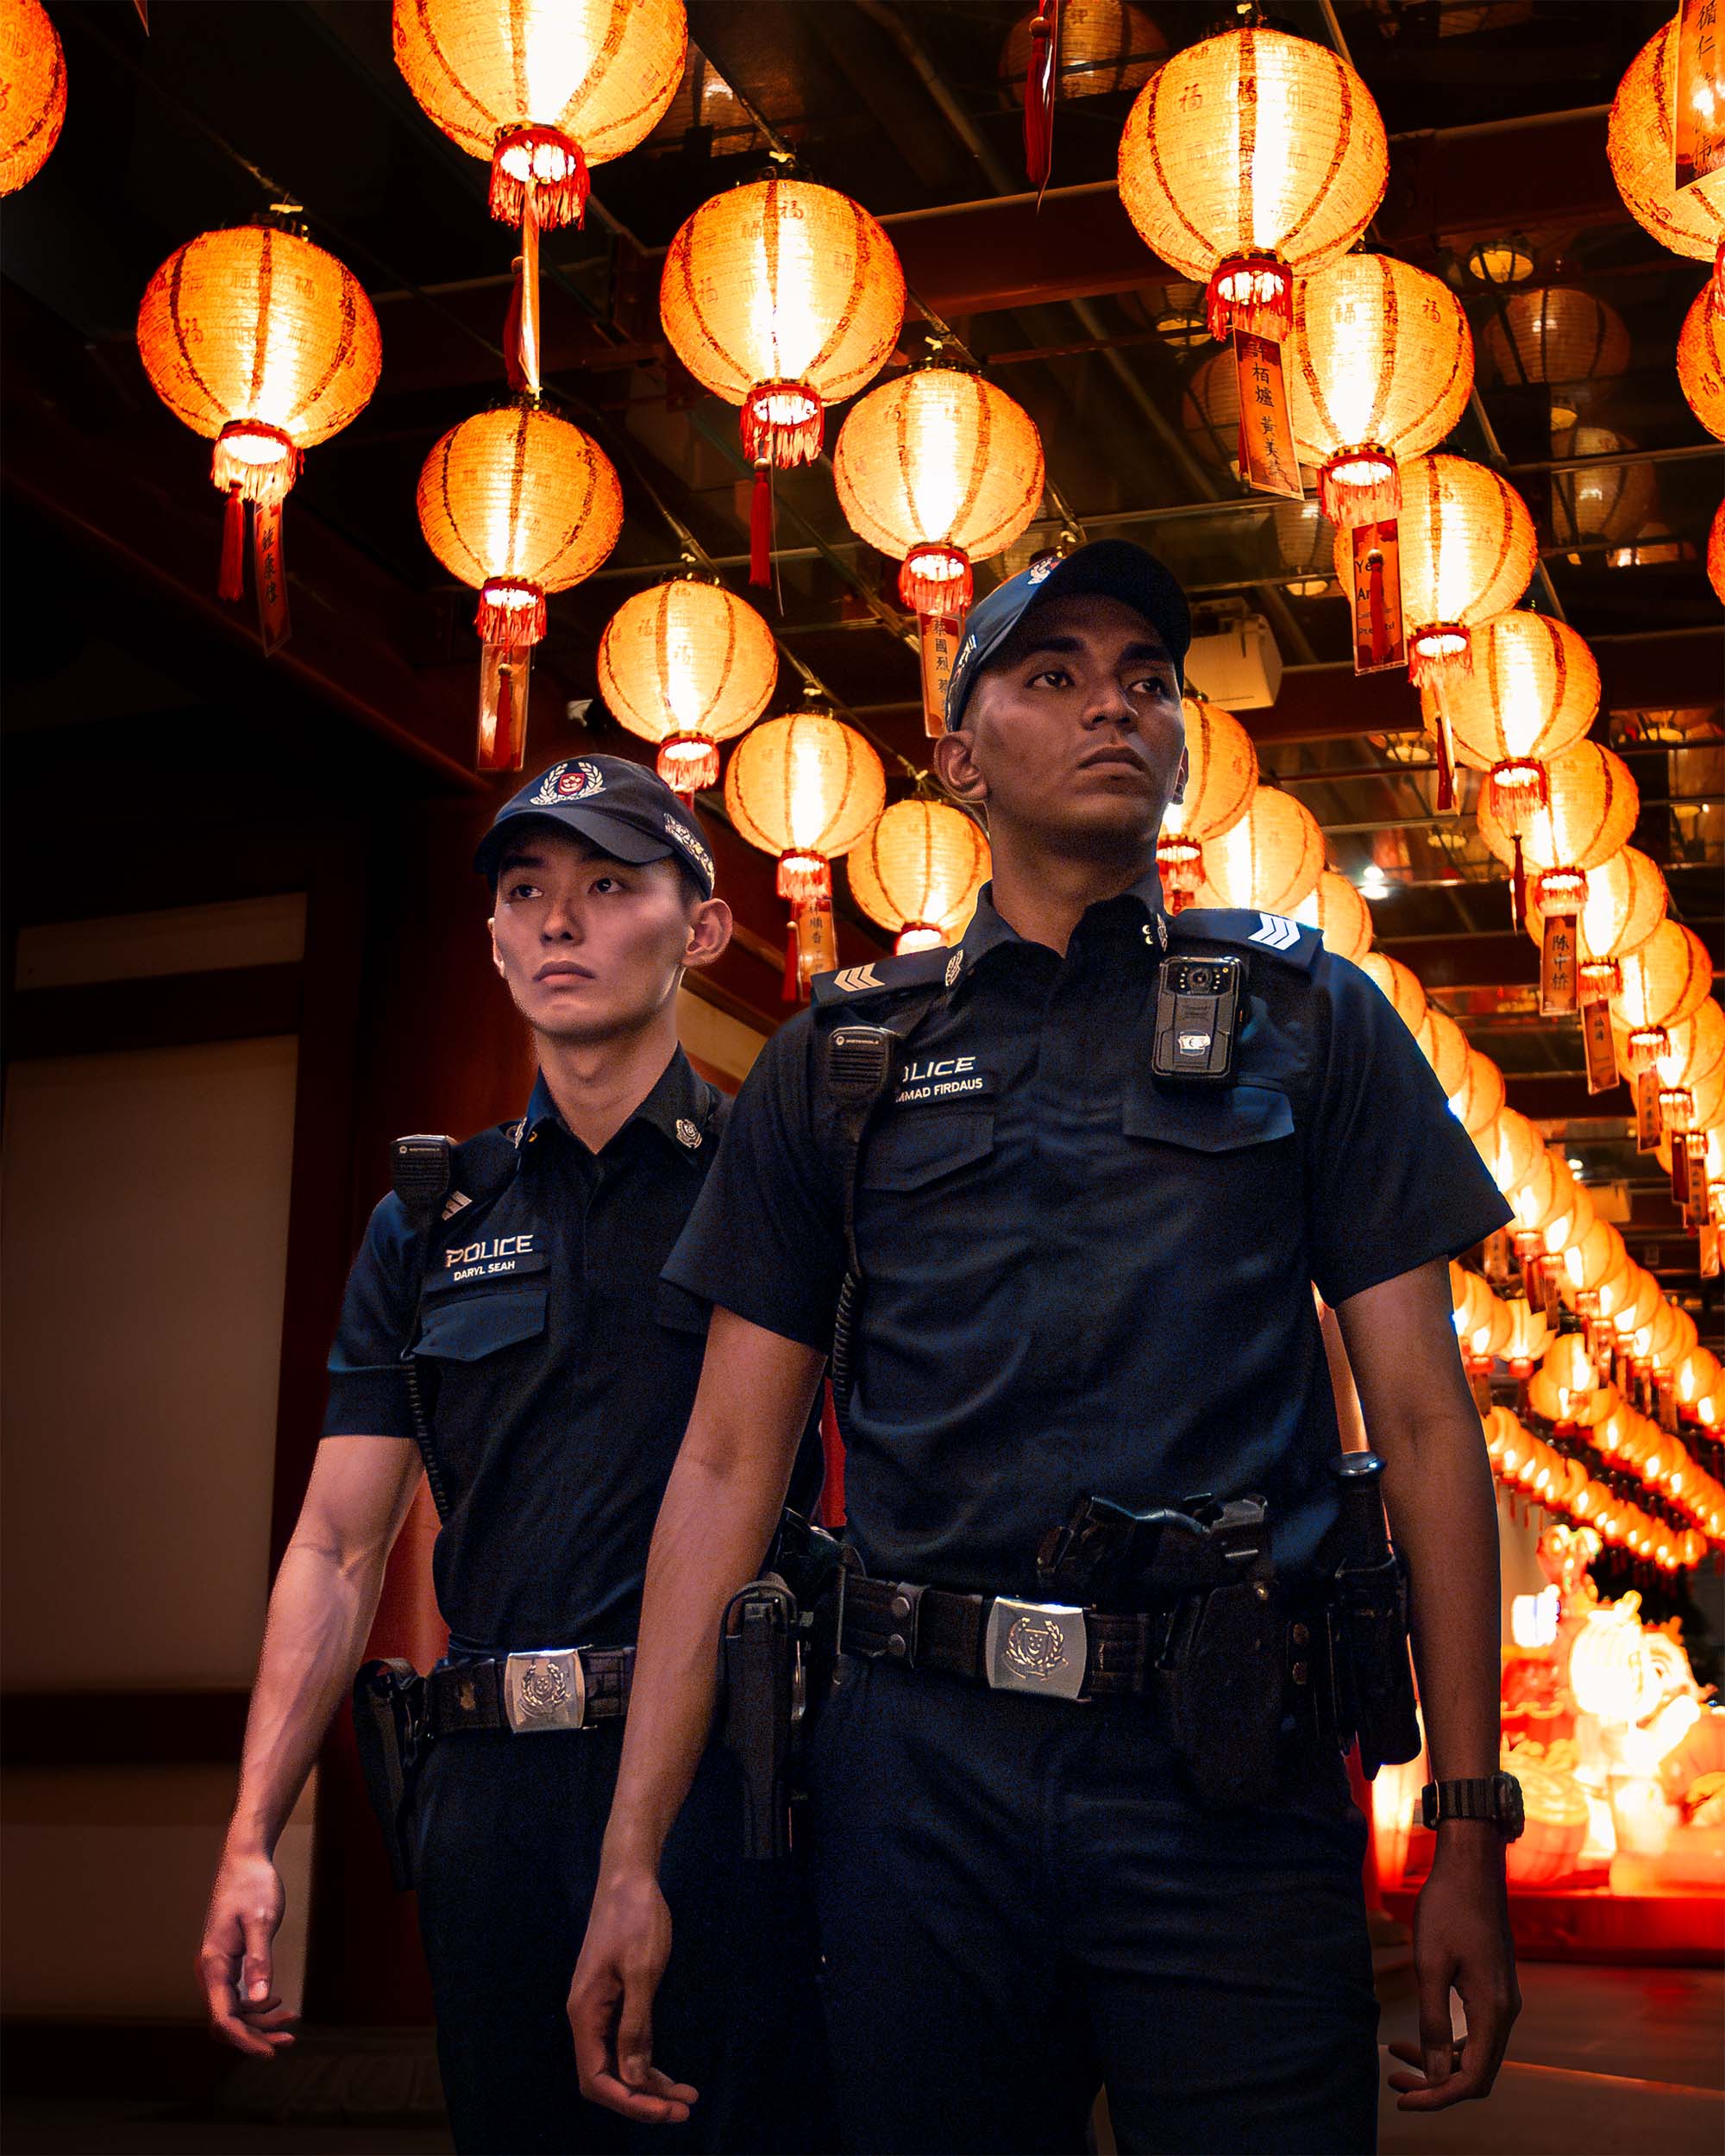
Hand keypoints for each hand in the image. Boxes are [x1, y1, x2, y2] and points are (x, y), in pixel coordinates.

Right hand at [199, 1847, 297, 2057]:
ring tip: (291, 2022)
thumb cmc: (253, 1886)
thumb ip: (260, 1960)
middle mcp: (210, 1971)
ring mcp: (217, 1967)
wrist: (245, 1859)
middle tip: (289, 2040)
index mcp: (214, 1965)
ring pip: (233, 2010)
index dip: (245, 2041)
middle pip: (227, 2021)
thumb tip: (262, 2000)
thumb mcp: (262, 1921)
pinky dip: (256, 2005)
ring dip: (258, 2022)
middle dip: (255, 2035)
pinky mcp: (227, 1961)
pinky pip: (237, 1995)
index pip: (223, 2019)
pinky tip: (277, 2002)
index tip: (271, 2053)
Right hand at [568, 1865, 697, 2124]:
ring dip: (649, 2085)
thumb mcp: (642, 1971)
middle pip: (607, 2078)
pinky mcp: (614, 1999)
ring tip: (687, 2099)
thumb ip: (636, 2025)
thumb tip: (634, 2078)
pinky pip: (627, 2043)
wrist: (629, 1877)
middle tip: (684, 2110)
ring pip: (619, 2063)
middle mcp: (587, 2017)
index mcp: (585, 2014)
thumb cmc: (636, 1918)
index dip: (628, 2101)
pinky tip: (670, 2074)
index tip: (665, 2111)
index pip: (596, 2078)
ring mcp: (600, 2009)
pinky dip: (647, 2061)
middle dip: (643, 2100)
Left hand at [1388, 1824, 1519, 2110]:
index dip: (1438, 2097)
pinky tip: (1417, 2036)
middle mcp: (1506, 2012)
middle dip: (1436, 2085)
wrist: (1471, 1868)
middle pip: (1477, 2073)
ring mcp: (1503, 2001)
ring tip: (1396, 2059)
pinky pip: (1476, 2032)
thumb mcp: (1430, 1966)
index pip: (1473, 2079)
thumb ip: (1434, 2023)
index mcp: (1494, 2011)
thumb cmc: (1447, 1909)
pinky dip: (1449, 2043)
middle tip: (1393, 2081)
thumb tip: (1435, 2075)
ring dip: (1440, 2064)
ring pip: (1477, 2054)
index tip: (1401, 2098)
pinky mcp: (1494, 1989)